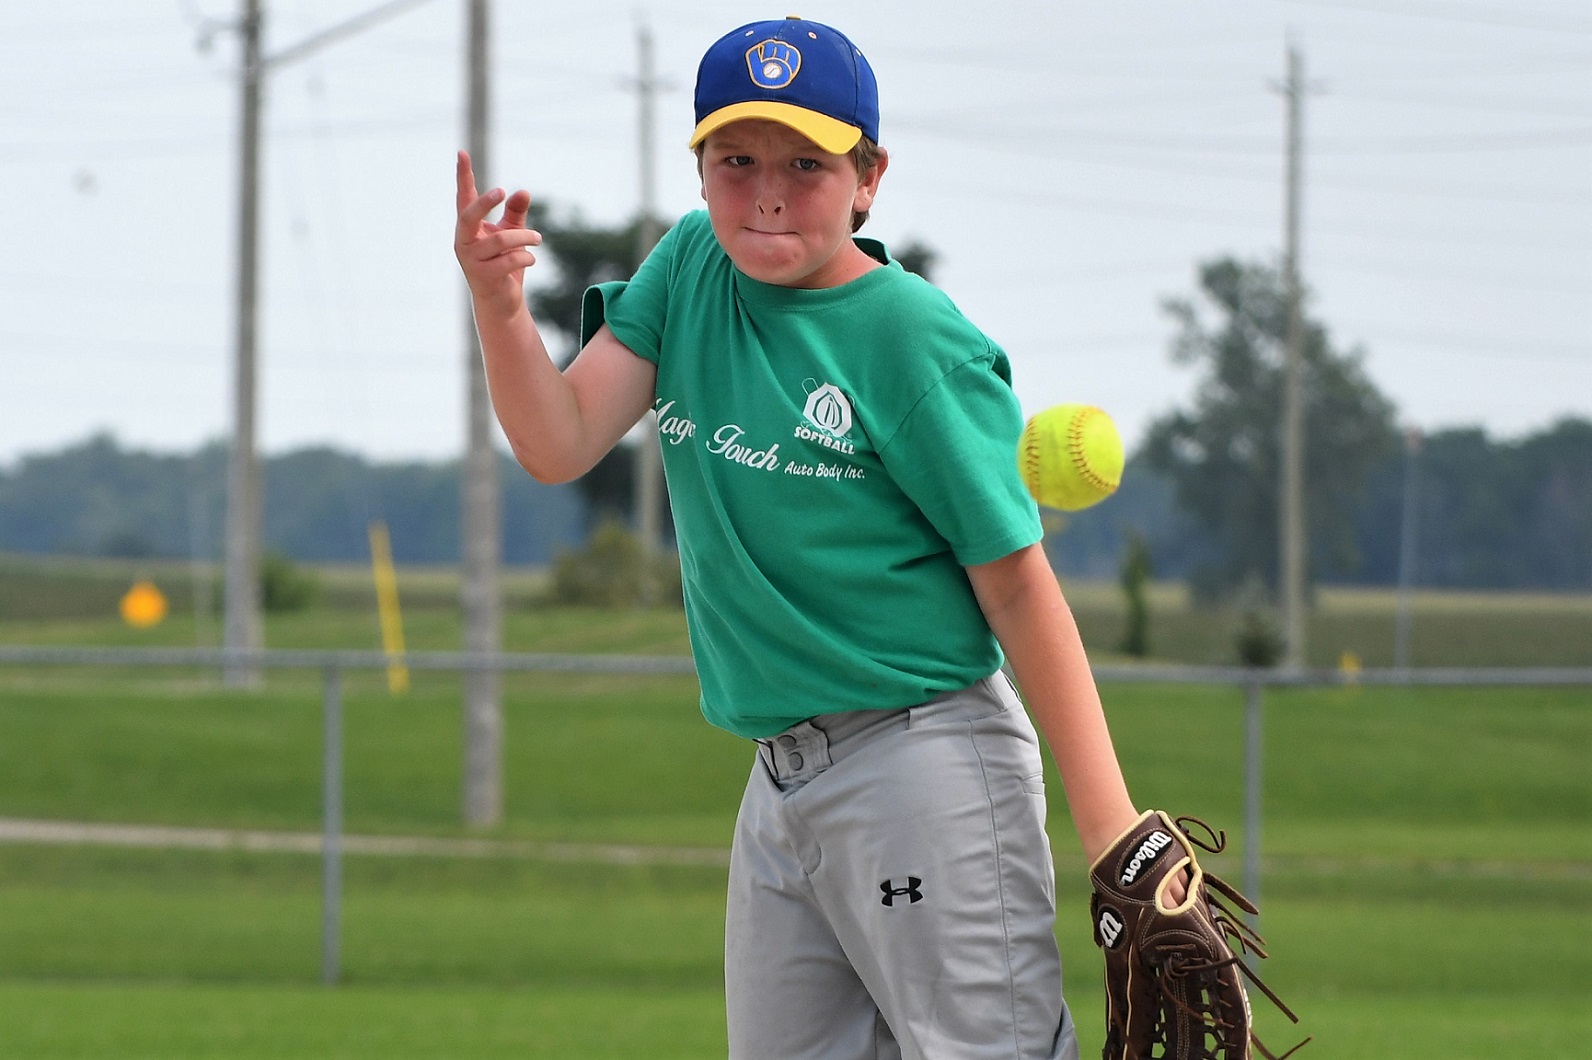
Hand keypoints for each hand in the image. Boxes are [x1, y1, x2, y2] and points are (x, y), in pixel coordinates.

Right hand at [454, 150, 540, 312]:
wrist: (501, 302)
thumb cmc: (504, 264)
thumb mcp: (512, 235)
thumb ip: (515, 213)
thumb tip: (523, 191)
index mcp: (468, 228)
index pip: (464, 198)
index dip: (462, 176)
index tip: (462, 152)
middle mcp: (464, 242)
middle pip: (469, 215)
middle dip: (485, 202)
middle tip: (502, 191)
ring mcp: (471, 260)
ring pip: (501, 240)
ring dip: (525, 238)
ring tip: (538, 239)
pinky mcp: (483, 276)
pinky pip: (509, 260)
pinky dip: (525, 257)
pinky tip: (530, 259)